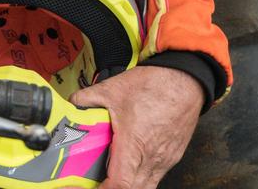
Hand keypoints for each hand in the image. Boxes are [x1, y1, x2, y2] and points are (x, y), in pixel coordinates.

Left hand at [70, 65, 204, 187]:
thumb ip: (86, 98)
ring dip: (128, 186)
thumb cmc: (155, 85)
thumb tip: (71, 104)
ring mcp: (164, 160)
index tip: (88, 187)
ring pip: (146, 186)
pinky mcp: (172, 157)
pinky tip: (128, 167)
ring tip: (110, 177)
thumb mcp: (111, 89)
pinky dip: (139, 178)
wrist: (185, 80)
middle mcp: (152, 157)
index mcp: (134, 144)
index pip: (121, 184)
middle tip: (95, 183)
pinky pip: (155, 176)